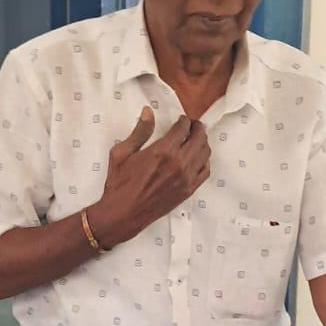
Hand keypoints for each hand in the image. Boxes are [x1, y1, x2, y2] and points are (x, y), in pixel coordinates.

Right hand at [89, 108, 210, 248]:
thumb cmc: (120, 184)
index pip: (183, 128)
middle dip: (197, 128)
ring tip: (197, 139)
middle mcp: (178, 163)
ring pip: (205, 153)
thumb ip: (139, 131)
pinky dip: (205, 161)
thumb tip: (148, 112)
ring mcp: (185, 178)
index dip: (185, 120)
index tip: (183, 120)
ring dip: (203, 142)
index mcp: (162, 151)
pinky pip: (205, 171)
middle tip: (194, 126)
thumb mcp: (122, 153)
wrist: (124, 213)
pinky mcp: (188, 190)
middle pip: (199, 138)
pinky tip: (199, 158)